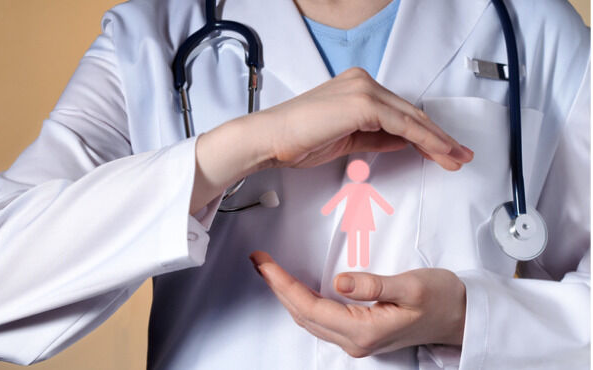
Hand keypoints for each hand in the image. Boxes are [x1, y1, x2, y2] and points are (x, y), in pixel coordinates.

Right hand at [191, 67, 473, 213]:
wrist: (271, 139)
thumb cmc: (297, 140)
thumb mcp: (346, 139)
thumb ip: (376, 136)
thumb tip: (403, 141)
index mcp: (357, 86)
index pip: (399, 111)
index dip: (425, 132)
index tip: (443, 149)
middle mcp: (363, 82)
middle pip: (411, 112)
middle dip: (439, 137)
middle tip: (460, 155)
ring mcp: (364, 90)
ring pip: (413, 118)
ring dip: (438, 140)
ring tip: (456, 159)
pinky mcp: (364, 104)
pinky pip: (404, 125)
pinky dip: (425, 140)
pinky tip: (439, 153)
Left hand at [249, 251, 466, 357]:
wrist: (461, 317)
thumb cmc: (443, 299)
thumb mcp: (413, 286)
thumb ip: (375, 285)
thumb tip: (340, 281)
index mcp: (365, 330)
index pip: (310, 307)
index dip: (282, 285)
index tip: (265, 264)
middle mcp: (355, 341)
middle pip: (302, 315)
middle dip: (276, 287)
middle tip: (259, 261)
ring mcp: (355, 340)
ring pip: (307, 319)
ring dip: (286, 294)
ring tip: (269, 270)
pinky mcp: (358, 333)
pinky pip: (319, 319)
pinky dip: (301, 301)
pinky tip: (294, 287)